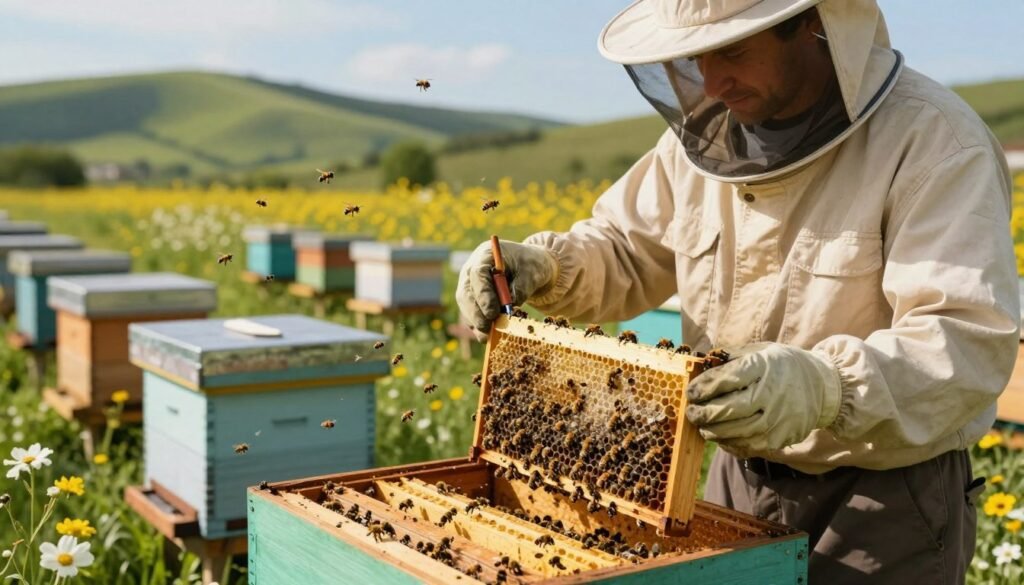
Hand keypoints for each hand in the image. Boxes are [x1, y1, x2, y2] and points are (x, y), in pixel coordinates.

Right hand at [456, 239, 558, 339]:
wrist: (528, 267)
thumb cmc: (530, 265)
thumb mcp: (533, 271)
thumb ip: (523, 286)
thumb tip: (511, 305)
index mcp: (485, 256)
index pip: (478, 275)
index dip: (483, 295)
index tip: (492, 313)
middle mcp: (472, 271)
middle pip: (466, 293)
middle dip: (475, 313)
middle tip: (488, 328)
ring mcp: (470, 286)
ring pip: (466, 306)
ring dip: (476, 322)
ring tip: (489, 336)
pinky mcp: (473, 300)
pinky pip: (471, 315)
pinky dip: (478, 327)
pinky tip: (489, 336)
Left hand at [684, 342, 841, 454]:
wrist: (823, 387)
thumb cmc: (782, 365)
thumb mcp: (760, 351)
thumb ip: (731, 358)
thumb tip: (700, 365)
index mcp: (763, 367)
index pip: (726, 379)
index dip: (703, 387)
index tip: (690, 392)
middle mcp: (771, 394)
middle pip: (728, 409)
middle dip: (703, 413)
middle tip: (691, 412)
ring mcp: (777, 419)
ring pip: (735, 432)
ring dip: (712, 431)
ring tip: (702, 425)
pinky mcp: (780, 439)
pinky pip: (748, 446)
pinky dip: (729, 443)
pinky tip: (720, 436)